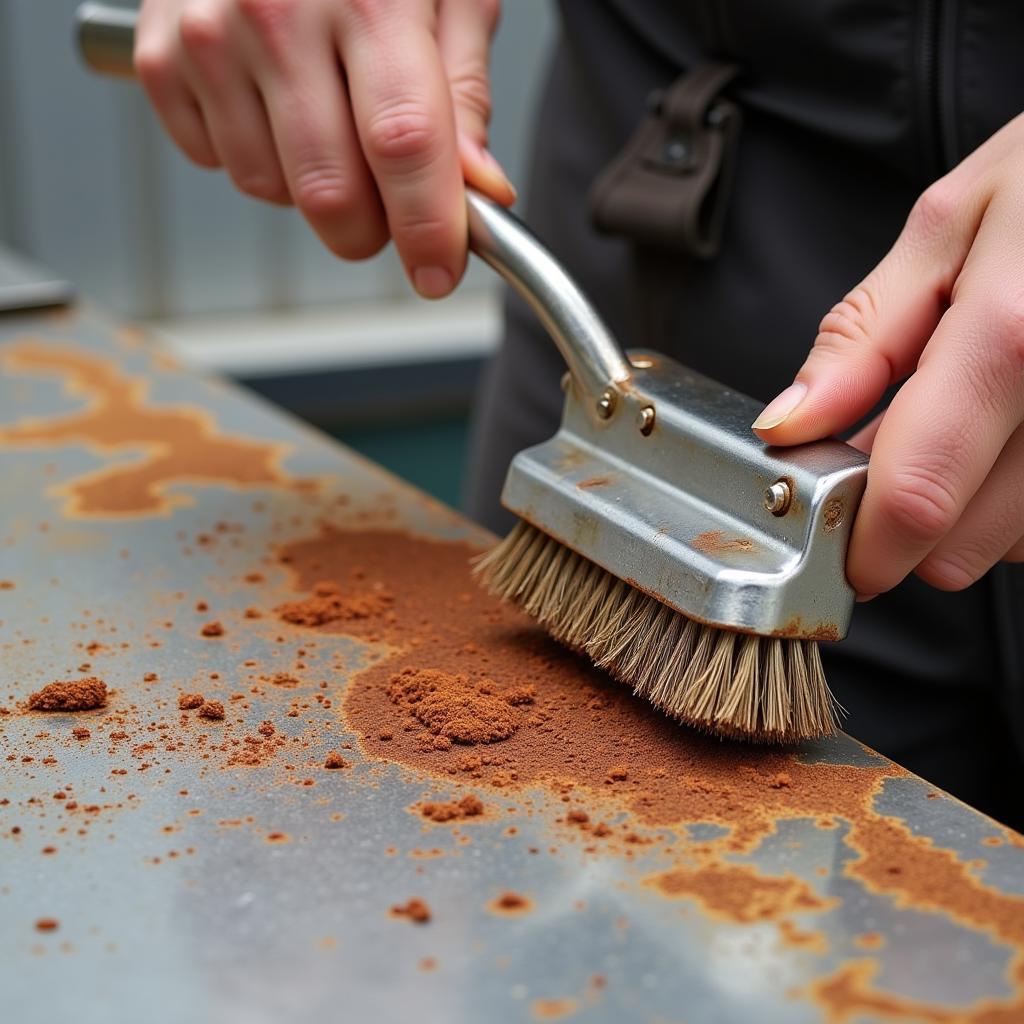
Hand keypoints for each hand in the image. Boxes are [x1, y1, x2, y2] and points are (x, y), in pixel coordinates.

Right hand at [134, 0, 514, 297]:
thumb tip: (479, 191)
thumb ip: (464, 92)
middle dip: (372, 228)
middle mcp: (277, 14)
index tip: (438, 273)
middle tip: (391, 203)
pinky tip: (272, 102)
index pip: (404, 145)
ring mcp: (208, 36)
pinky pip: (215, 162)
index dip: (426, 227)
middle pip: (330, 193)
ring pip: (270, 190)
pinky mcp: (158, 55)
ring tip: (327, 120)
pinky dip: (254, 155)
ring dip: (311, 188)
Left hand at [751, 113, 1023, 597]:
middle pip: (964, 546)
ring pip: (1015, 543)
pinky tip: (1009, 434)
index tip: (839, 551)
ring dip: (971, 510)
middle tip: (895, 455)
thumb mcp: (948, 228)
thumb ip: (861, 339)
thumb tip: (787, 427)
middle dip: (909, 521)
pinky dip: (1018, 495)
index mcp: (1015, 335)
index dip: (866, 545)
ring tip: (968, 423)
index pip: (919, 492)